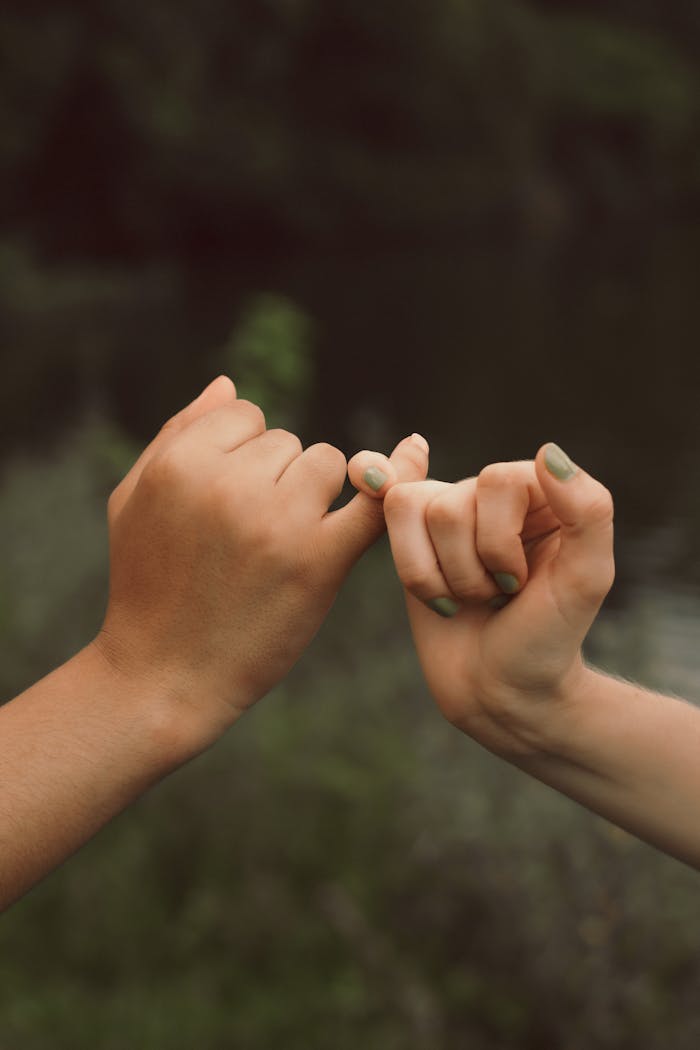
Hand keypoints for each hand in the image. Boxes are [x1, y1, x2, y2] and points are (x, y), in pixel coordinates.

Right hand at [95, 378, 428, 754]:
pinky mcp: (319, 562)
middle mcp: (230, 485)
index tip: (228, 497)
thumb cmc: (146, 584)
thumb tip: (228, 384)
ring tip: (280, 543)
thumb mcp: (134, 499)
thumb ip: (178, 433)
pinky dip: (396, 478)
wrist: (165, 675)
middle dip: (276, 478)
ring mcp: (278, 523)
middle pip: (288, 442)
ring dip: (316, 495)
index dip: (242, 453)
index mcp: (181, 464)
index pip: (245, 415)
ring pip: (330, 463)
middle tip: (247, 535)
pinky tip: (412, 454)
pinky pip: (373, 503)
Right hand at [349, 443, 614, 757]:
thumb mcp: (586, 581)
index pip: (499, 481)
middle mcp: (495, 492)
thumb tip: (549, 452)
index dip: (500, 543)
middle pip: (451, 505)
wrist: (504, 692)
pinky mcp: (414, 533)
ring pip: (413, 510)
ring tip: (474, 598)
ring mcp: (452, 509)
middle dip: (470, 570)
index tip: (523, 582)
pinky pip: (389, 515)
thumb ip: (588, 511)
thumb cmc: (548, 639)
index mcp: (543, 491)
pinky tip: (442, 596)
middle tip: (499, 595)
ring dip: (444, 577)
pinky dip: (415, 572)